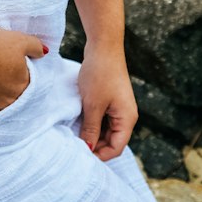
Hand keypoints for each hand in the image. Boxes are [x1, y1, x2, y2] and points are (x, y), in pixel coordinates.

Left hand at [77, 44, 137, 160]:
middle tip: (73, 146)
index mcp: (127, 119)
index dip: (99, 155)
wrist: (103, 46)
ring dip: (91, 134)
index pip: (116, 148)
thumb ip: (91, 130)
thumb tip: (88, 149)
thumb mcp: (93, 105)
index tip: (80, 156)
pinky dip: (91, 122)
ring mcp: (119, 107)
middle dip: (94, 145)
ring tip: (73, 134)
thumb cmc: (100, 74)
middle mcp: (126, 115)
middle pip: (111, 141)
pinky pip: (102, 118)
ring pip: (106, 130)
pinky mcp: (111, 99)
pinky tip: (77, 121)